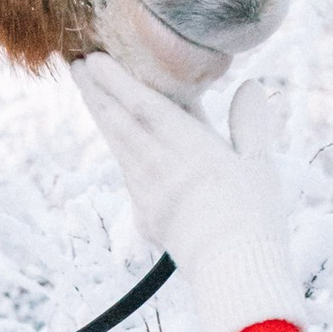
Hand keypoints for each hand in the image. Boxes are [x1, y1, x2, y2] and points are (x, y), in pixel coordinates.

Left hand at [73, 53, 300, 331]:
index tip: (95, 59)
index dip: (117, 81)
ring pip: (118, 146)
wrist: (235, 272)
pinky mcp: (146, 216)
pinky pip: (128, 175)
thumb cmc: (256, 217)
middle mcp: (162, 167)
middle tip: (72, 63)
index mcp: (192, 149)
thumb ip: (251, 124)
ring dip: (101, 116)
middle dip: (95, 91)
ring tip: (86, 91)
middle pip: (120, 122)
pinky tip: (116, 139)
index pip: (144, 106)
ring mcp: (148, 193)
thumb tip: (250, 86)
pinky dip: (120, 150)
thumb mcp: (259, 166)